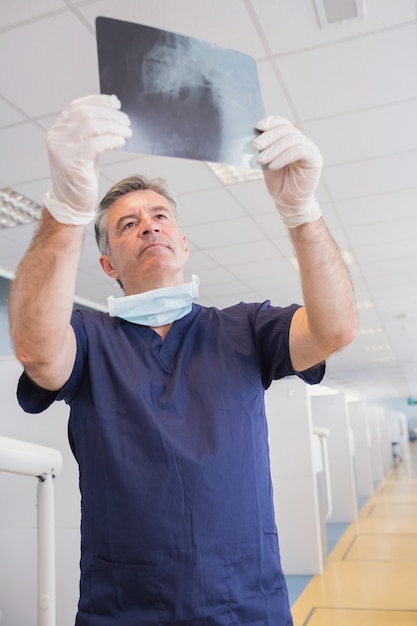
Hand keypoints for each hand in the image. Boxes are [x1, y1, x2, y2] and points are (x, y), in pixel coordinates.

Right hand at [44, 94, 131, 224]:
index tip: (115, 103)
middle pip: (85, 115)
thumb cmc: (81, 176)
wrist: (71, 203)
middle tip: (126, 121)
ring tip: (127, 132)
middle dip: (110, 115)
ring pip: (91, 127)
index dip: (98, 102)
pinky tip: (121, 142)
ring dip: (114, 127)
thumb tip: (112, 113)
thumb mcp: (85, 149)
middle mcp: (56, 138)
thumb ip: (92, 132)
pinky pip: (95, 145)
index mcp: (57, 131)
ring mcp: (62, 151)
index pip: (77, 107)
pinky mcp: (73, 164)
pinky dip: (111, 140)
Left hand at [253, 116, 322, 227]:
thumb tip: (252, 136)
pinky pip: (299, 151)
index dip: (271, 122)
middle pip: (286, 129)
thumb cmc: (277, 182)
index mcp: (289, 138)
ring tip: (260, 160)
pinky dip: (283, 157)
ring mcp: (309, 148)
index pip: (282, 123)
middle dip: (268, 136)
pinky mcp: (315, 159)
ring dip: (273, 149)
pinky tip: (272, 165)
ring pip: (292, 140)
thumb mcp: (266, 161)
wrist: (287, 201)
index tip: (258, 126)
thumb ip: (262, 148)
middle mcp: (301, 140)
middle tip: (255, 146)